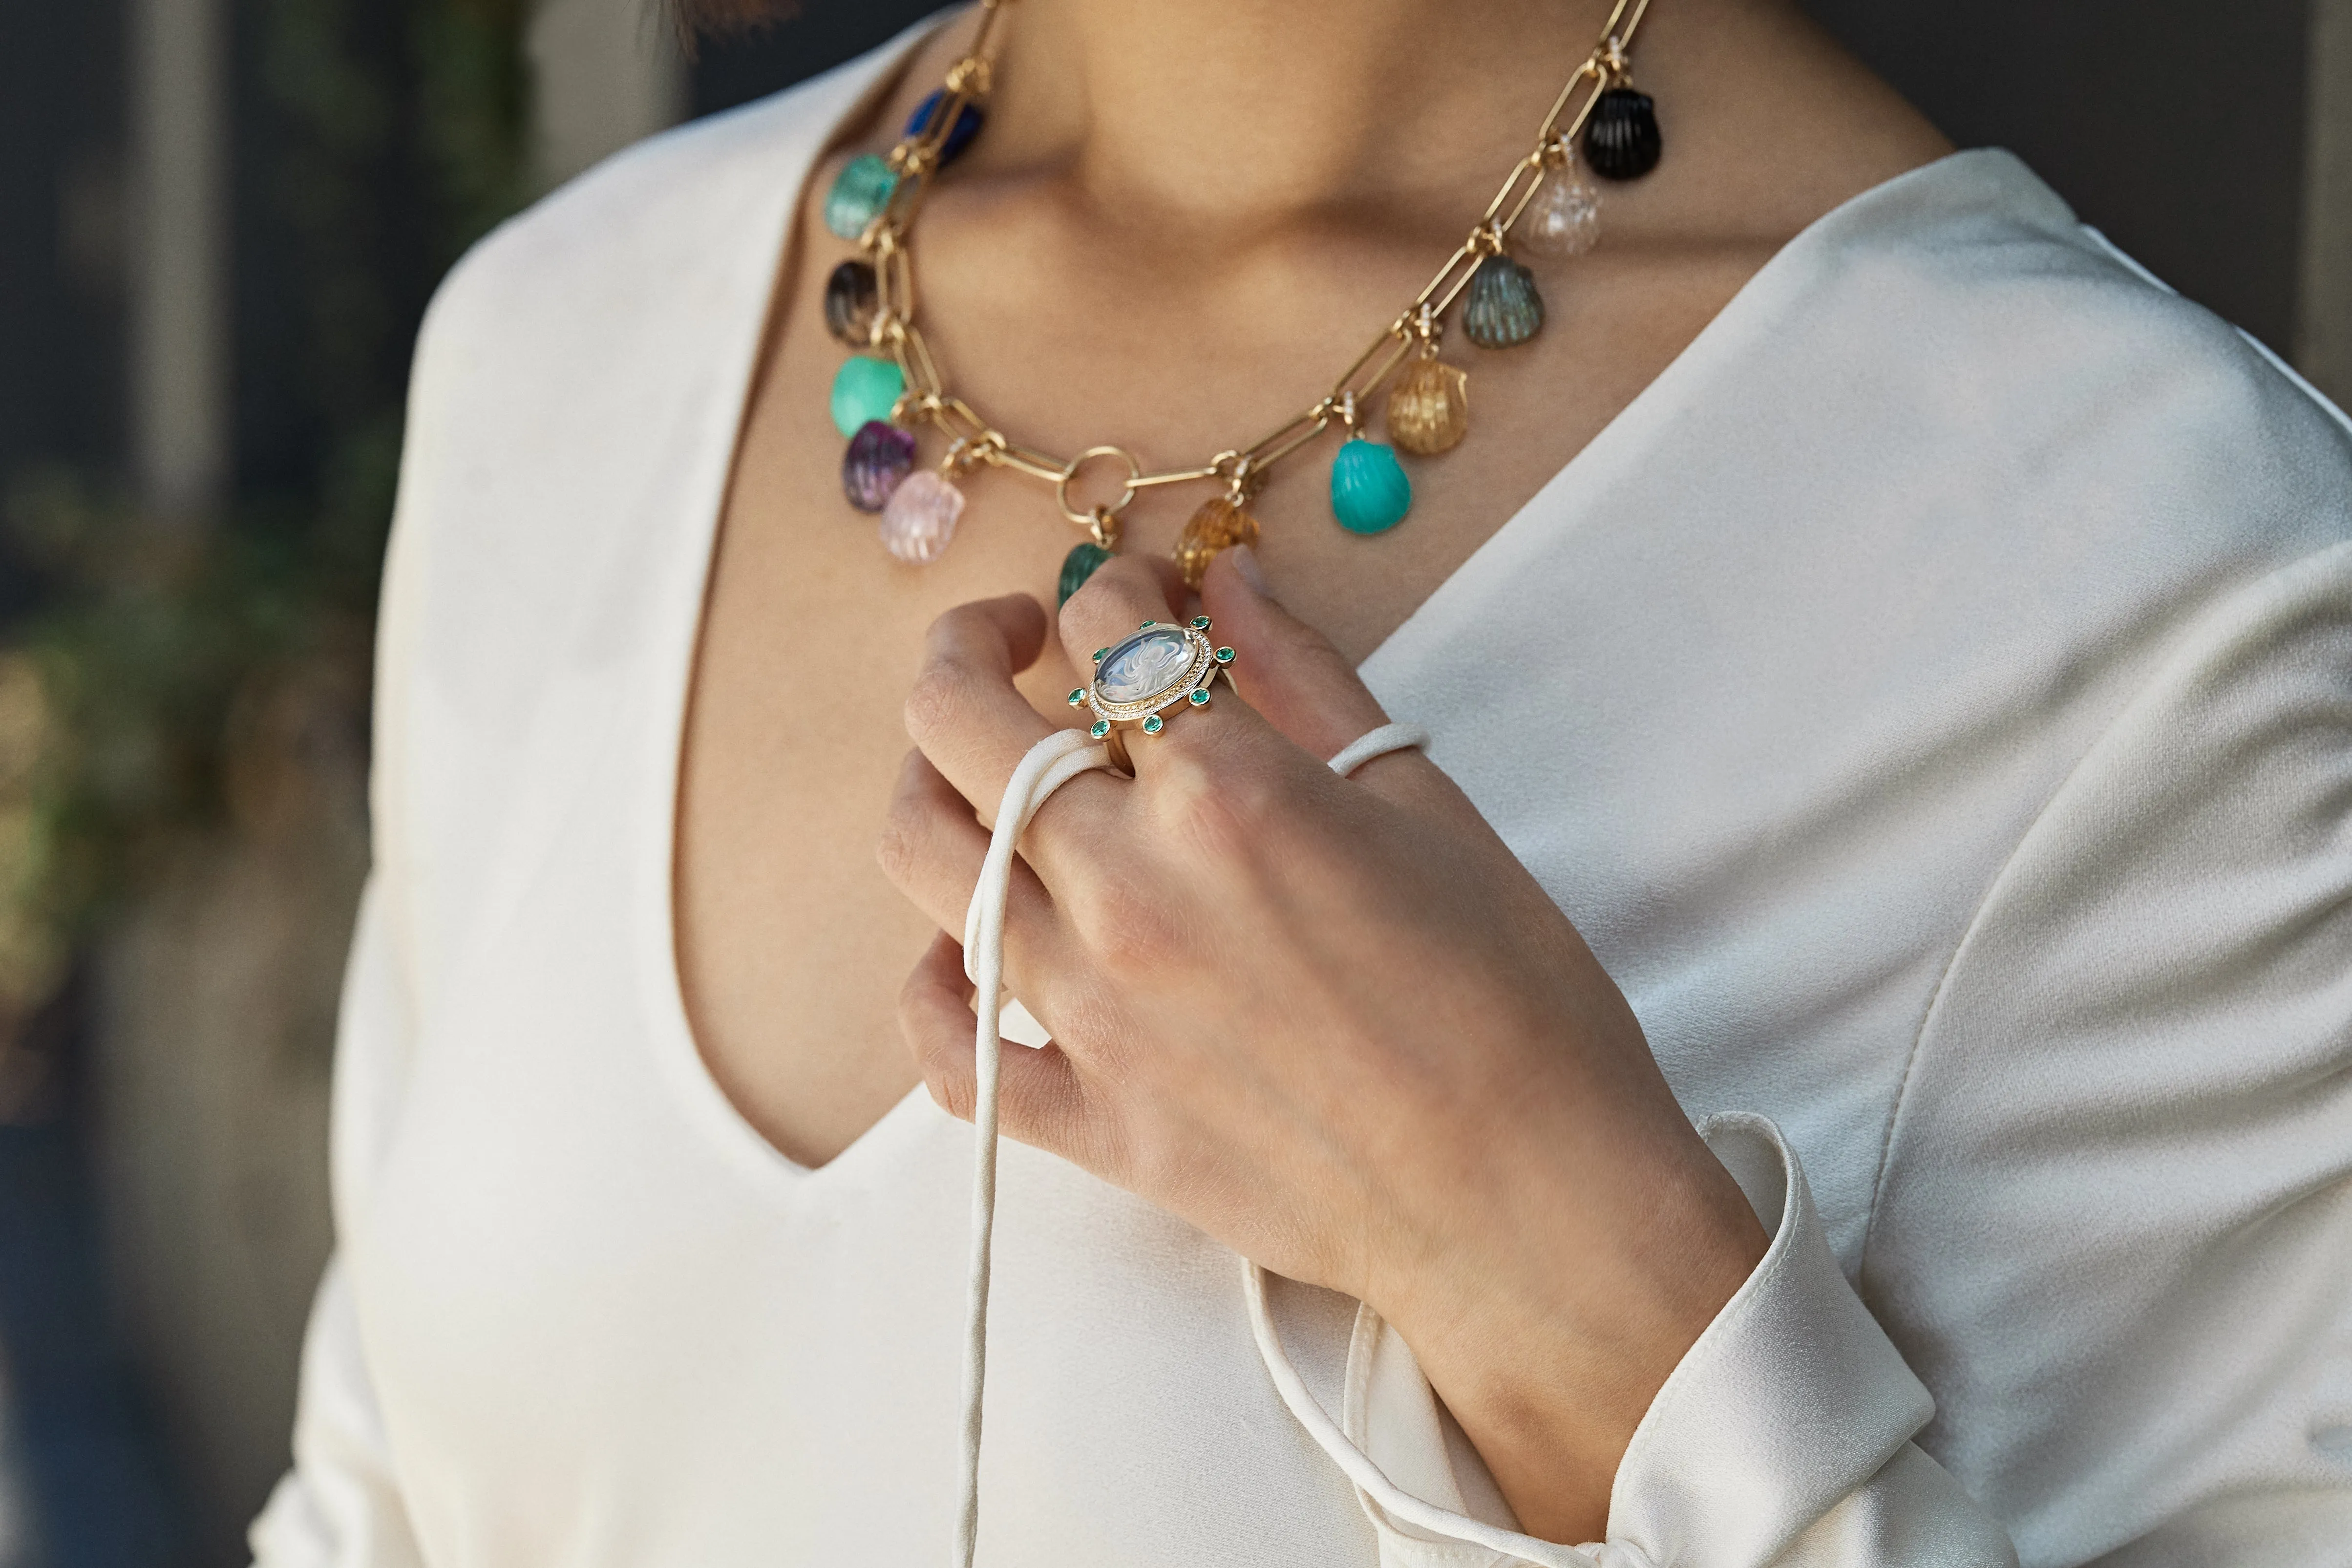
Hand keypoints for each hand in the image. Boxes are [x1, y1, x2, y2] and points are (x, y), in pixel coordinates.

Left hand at [878, 547, 1767, 1542]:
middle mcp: (1127, 888)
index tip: (1139, 590)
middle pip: (958, 723)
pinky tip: (963, 956)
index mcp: (1224, 793)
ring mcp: (1091, 1012)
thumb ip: (1303, 675)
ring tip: (982, 775)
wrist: (1531, 1198)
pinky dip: (932, 991)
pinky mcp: (1091, 1122)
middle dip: (968, 646)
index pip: (1108, 631)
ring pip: (922, 860)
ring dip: (930, 785)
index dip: (1116, 584)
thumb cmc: (1510, 995)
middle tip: (1011, 639)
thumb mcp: (1422, 801)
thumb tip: (1224, 574)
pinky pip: (949, 1050)